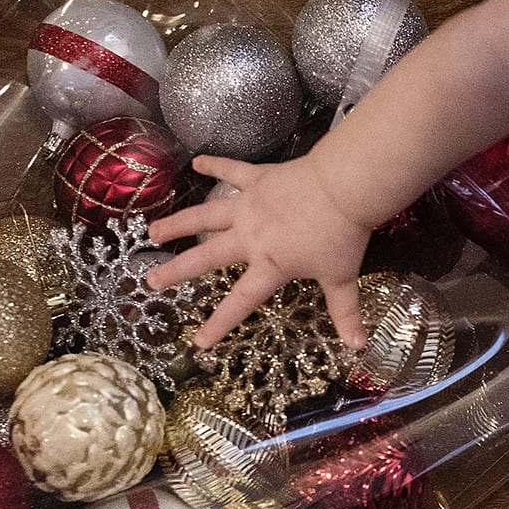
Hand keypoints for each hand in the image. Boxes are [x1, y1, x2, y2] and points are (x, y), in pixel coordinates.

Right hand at [145, 148, 377, 349]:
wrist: (344, 188)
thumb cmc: (342, 236)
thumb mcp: (343, 279)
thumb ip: (346, 313)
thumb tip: (359, 347)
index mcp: (269, 265)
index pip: (240, 301)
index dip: (219, 324)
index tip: (198, 343)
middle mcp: (250, 238)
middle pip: (206, 257)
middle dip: (177, 271)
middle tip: (150, 280)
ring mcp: (249, 206)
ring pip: (205, 217)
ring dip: (178, 223)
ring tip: (153, 231)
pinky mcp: (257, 180)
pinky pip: (231, 171)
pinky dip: (215, 164)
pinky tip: (197, 161)